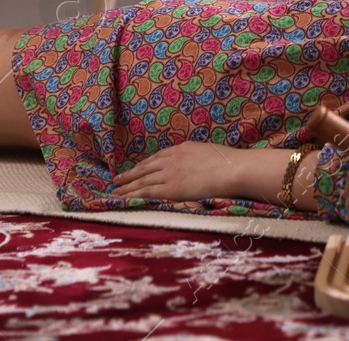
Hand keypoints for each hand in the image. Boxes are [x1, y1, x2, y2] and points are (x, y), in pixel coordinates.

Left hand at [112, 140, 244, 202]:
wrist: (232, 169)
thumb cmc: (229, 162)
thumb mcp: (209, 151)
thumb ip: (196, 157)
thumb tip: (196, 163)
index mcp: (182, 149)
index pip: (158, 157)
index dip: (144, 165)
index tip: (136, 169)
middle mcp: (172, 159)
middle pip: (145, 168)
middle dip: (130, 175)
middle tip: (117, 180)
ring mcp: (170, 173)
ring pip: (142, 181)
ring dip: (127, 187)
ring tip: (115, 192)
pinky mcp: (170, 188)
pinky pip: (146, 192)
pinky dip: (133, 195)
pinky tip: (124, 199)